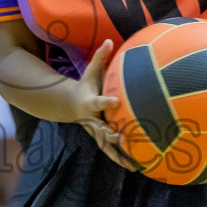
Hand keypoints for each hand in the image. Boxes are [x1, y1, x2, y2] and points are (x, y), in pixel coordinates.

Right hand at [74, 39, 138, 170]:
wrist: (70, 104)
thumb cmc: (86, 85)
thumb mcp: (90, 71)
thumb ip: (100, 57)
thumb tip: (110, 40)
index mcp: (90, 103)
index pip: (98, 102)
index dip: (105, 102)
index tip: (115, 101)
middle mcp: (92, 120)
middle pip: (101, 129)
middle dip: (111, 135)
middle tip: (124, 139)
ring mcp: (96, 131)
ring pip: (107, 146)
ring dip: (119, 156)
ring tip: (133, 165)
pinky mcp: (101, 138)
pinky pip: (111, 150)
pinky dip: (122, 159)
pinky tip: (135, 166)